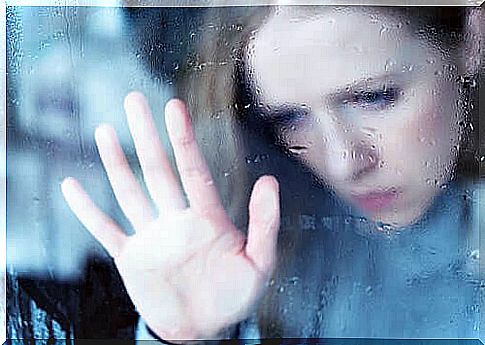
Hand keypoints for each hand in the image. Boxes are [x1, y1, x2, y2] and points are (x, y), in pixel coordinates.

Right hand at [60, 92, 279, 341]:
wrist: (204, 330)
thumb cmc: (234, 297)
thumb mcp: (259, 263)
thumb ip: (264, 224)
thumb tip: (270, 181)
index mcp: (208, 220)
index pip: (193, 171)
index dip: (184, 139)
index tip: (174, 107)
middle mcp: (176, 221)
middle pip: (158, 171)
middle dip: (146, 136)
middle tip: (134, 99)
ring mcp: (151, 238)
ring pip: (130, 193)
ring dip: (116, 163)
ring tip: (104, 130)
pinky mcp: (131, 259)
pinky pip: (105, 230)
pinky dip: (87, 211)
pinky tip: (71, 187)